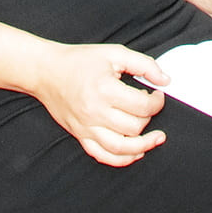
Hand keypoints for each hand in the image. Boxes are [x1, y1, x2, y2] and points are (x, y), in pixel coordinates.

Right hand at [25, 42, 169, 167]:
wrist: (45, 71)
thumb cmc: (79, 60)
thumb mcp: (113, 53)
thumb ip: (143, 64)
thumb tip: (166, 80)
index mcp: (104, 89)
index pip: (143, 106)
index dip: (158, 102)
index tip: (158, 95)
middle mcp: (95, 111)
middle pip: (135, 127)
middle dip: (149, 118)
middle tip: (147, 106)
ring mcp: (86, 127)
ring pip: (122, 148)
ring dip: (143, 146)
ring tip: (155, 139)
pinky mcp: (80, 135)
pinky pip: (103, 156)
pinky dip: (122, 159)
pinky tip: (135, 152)